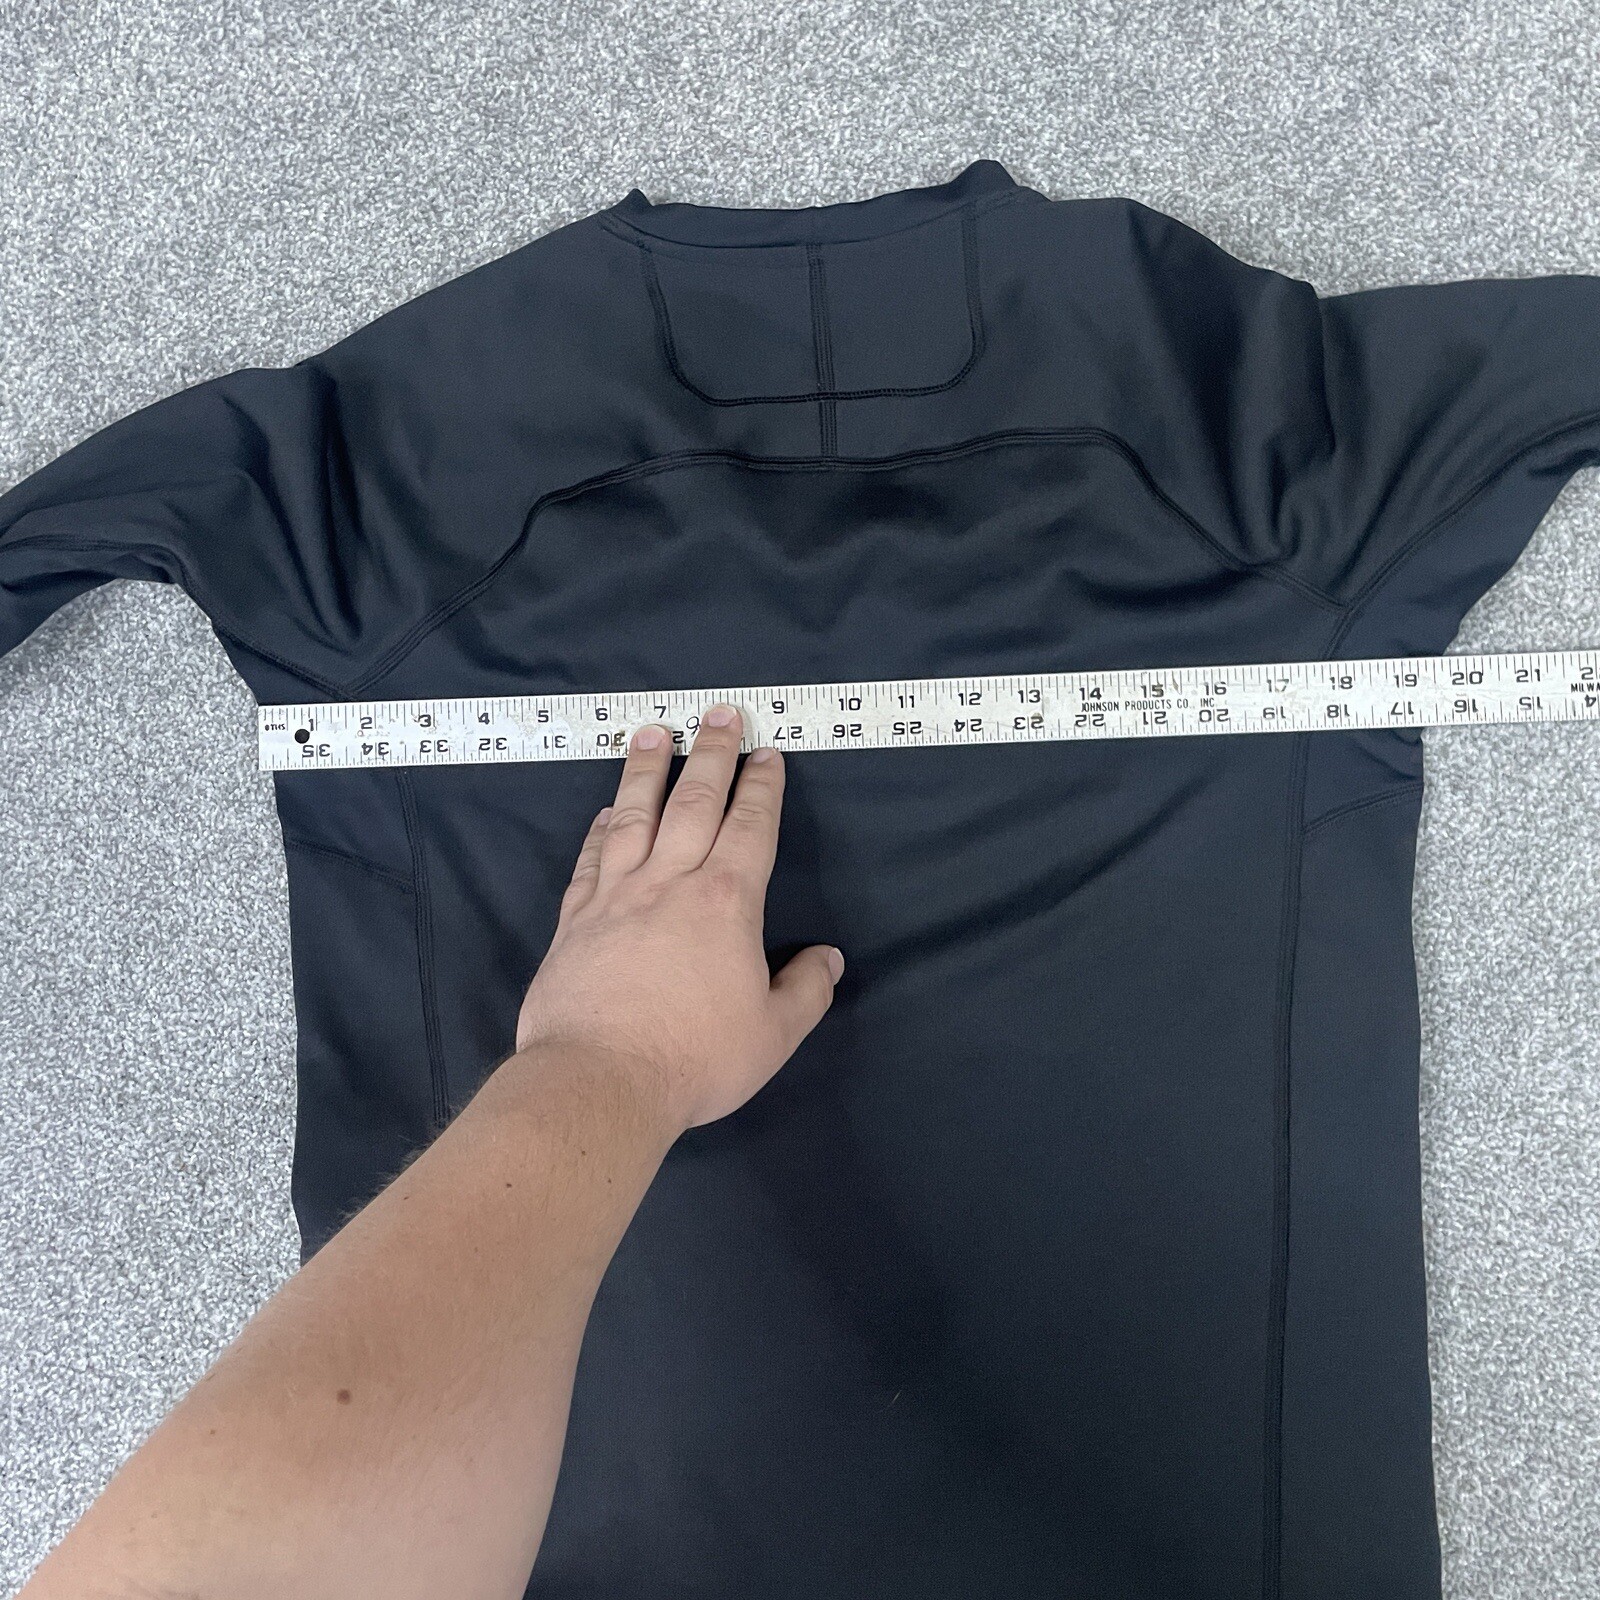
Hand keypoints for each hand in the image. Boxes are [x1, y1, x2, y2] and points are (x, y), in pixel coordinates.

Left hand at [513, 704, 842, 1134]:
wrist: (599, 1079)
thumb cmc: (696, 1058)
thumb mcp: (773, 1034)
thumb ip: (805, 990)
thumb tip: (829, 958)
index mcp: (726, 902)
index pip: (750, 828)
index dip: (761, 787)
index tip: (765, 753)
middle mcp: (670, 883)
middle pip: (694, 803)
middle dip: (711, 754)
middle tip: (718, 713)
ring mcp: (616, 897)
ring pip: (635, 817)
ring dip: (646, 771)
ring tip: (652, 733)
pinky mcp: (574, 921)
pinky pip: (591, 860)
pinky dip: (600, 830)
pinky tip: (605, 813)